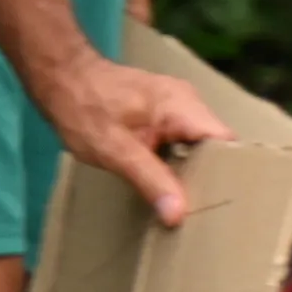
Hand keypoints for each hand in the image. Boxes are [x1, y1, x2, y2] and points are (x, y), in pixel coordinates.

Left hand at [40, 53, 227, 228]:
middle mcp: (190, 101)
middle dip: (215, 175)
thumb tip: (178, 215)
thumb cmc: (83, 110)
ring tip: (193, 199)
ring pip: (204, 142)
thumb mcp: (114, 151)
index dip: (230, 173)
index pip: (226, 143)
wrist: (60, 75)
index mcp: (183, 107)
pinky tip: (173, 178)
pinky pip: (189, 136)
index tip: (225, 202)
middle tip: (207, 208)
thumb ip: (150, 181)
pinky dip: (185, 158)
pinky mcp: (168, 108)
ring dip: (199, 169)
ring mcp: (180, 102)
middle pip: (219, 144)